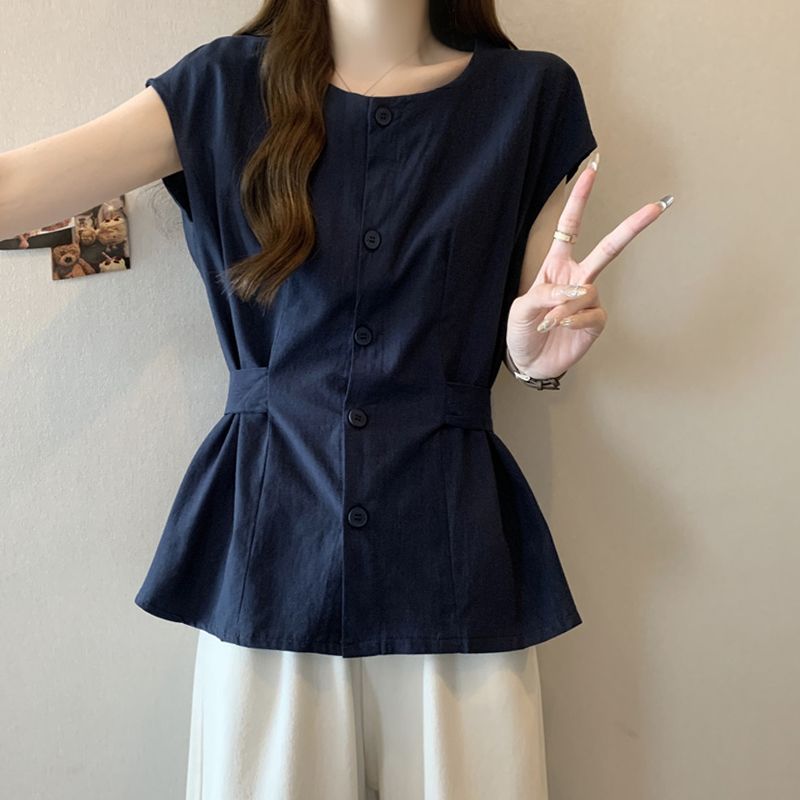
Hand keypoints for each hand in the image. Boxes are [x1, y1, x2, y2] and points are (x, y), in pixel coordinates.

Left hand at [506, 161, 673, 379]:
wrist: (529, 362)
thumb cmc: (522, 331)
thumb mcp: (521, 309)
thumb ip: (545, 294)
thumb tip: (577, 289)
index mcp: (556, 266)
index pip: (569, 228)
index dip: (579, 200)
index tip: (590, 171)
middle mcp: (577, 278)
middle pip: (609, 248)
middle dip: (631, 227)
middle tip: (655, 207)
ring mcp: (588, 300)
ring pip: (588, 291)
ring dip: (566, 307)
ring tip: (548, 321)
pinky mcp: (595, 321)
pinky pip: (592, 314)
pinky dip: (574, 320)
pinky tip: (562, 328)